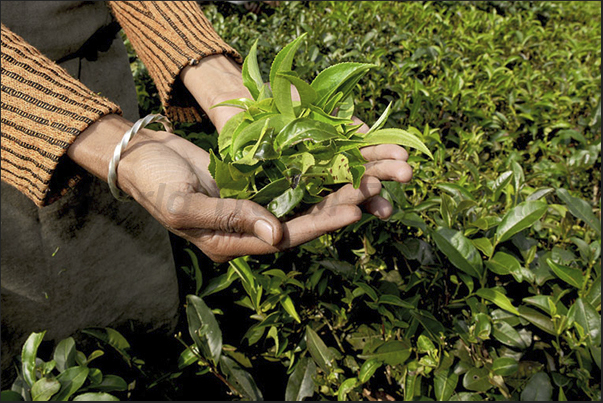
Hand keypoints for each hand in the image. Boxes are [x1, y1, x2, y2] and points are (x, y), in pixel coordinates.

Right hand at [69, 114, 410, 261]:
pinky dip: (307, 178)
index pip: (280, 240)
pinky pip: (284, 185)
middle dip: (332, 210)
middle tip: (368, 193)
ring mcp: (247, 207)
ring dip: (326, 195)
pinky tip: (332, 168)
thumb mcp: (185, 205)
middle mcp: (243, 230)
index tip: (351, 213)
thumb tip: (276, 234)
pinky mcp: (249, 185)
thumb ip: (230, 218)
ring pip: (295, 205)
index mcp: (227, 244)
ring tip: (361, 182)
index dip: (317, 227)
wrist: (141, 156)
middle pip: (296, 224)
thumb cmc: (155, 183)